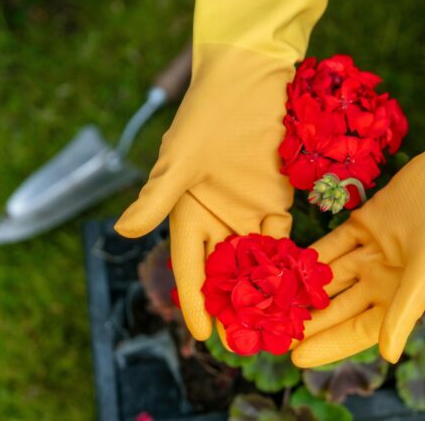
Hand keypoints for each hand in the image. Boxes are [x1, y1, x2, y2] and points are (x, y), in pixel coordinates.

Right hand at [114, 0, 326, 340]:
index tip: (206, 337)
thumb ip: (158, 196)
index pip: (190, 267)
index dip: (197, 301)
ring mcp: (247, 213)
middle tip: (248, 344)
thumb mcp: (181, 157)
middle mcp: (216, 220)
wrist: (250, 81)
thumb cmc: (208, 114)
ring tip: (278, 327)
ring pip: (254, 263)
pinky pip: (282, 241)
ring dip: (264, 293)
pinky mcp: (276, 203)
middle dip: (234, 308)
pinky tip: (301, 290)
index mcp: (186, 214)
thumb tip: (123, 232)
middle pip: (223, 274)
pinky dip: (289, 264)